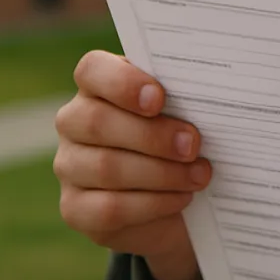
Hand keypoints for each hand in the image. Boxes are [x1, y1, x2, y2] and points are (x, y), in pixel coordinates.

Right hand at [54, 50, 211, 279]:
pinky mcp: (76, 208)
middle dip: (153, 135)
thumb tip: (210, 94)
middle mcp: (74, 122)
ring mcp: (69, 166)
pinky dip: (152, 204)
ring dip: (161, 173)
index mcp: (97, 86)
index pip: (93, 71)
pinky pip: (109, 207)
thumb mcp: (183, 113)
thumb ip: (184, 98)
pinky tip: (180, 198)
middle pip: (98, 122)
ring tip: (198, 175)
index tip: (159, 98)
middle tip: (193, 145)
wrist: (175, 198)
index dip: (122, 83)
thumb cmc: (180, 138)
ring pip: (106, 168)